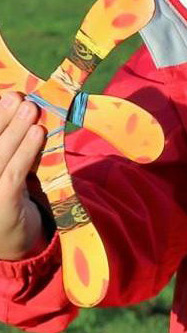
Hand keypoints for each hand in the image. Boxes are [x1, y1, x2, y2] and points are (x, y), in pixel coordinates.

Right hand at [0, 93, 47, 260]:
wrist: (13, 237)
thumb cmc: (4, 193)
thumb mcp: (2, 166)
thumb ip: (5, 142)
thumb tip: (15, 103)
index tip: (3, 95)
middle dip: (0, 119)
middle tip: (16, 97)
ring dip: (15, 130)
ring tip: (29, 108)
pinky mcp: (1, 205)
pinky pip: (13, 174)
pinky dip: (26, 152)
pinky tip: (37, 133)